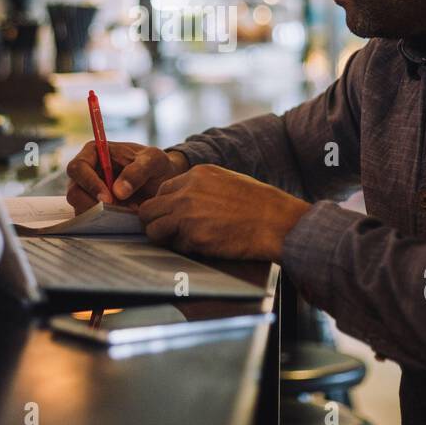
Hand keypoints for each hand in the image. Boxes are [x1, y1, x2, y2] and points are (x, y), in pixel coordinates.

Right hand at [65, 141, 189, 212]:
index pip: (78, 167)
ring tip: (126, 214)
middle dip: (93, 205)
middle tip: (116, 212)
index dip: (89, 183)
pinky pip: (91, 220)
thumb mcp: (153, 161)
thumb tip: (117, 192)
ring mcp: (89, 193)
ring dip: (100, 216)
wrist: (163, 181)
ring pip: (81, 209)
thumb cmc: (155, 164)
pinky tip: (124, 220)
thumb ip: (137, 171)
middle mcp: (86, 173)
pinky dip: (105, 223)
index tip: (108, 198)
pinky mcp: (95, 209)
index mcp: (94, 152)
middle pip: (74, 192)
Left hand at [137, 164, 311, 261]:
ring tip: (181, 242)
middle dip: (156, 221)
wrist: (275, 221)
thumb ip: (202, 186)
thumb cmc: (259, 203)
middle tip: (167, 232)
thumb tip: (184, 200)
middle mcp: (187, 192)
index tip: (171, 216)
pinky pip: (174, 246)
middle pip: (150, 209)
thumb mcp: (227, 180)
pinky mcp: (193, 237)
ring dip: (164, 238)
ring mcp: (187, 215)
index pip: (162, 190)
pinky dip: (183, 249)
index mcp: (196, 175)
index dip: (165, 206)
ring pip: (153, 229)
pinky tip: (201, 247)